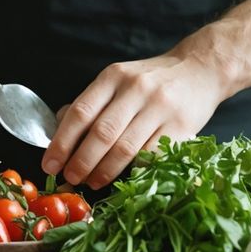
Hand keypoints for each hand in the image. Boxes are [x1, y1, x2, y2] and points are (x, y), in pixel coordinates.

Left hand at [41, 46, 234, 188]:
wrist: (200, 69)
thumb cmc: (152, 80)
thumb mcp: (118, 79)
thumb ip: (91, 102)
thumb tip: (58, 129)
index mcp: (114, 76)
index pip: (81, 112)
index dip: (61, 142)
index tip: (50, 164)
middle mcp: (136, 89)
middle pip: (101, 133)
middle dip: (81, 161)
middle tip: (69, 178)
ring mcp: (160, 107)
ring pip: (125, 148)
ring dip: (104, 171)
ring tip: (91, 182)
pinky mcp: (181, 126)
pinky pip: (151, 155)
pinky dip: (133, 170)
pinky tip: (123, 178)